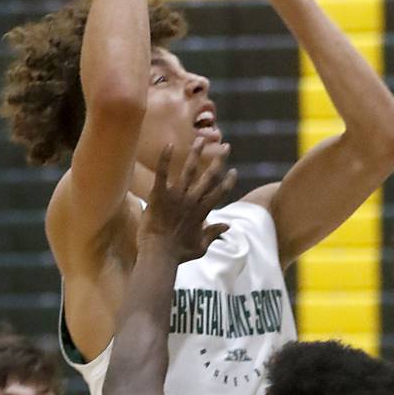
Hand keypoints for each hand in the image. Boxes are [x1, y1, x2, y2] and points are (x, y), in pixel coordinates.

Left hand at [139, 139, 236, 262]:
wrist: (159, 255)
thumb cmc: (179, 254)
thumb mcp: (200, 247)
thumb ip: (213, 234)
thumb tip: (227, 226)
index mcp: (202, 212)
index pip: (219, 193)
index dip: (228, 181)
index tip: (233, 171)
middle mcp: (192, 201)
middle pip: (209, 176)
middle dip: (219, 160)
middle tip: (226, 147)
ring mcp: (177, 197)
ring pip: (190, 170)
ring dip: (196, 154)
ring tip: (199, 139)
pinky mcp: (160, 195)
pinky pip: (163, 173)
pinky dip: (165, 159)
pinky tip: (168, 144)